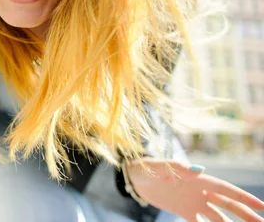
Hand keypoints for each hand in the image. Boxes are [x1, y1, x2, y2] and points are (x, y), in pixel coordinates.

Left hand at [126, 158, 263, 221]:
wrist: (134, 177)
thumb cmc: (148, 168)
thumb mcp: (161, 167)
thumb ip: (179, 168)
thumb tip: (199, 169)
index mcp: (199, 180)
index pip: (227, 190)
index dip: (245, 199)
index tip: (262, 207)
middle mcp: (200, 191)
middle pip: (228, 205)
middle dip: (245, 215)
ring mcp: (193, 202)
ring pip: (218, 216)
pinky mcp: (184, 211)